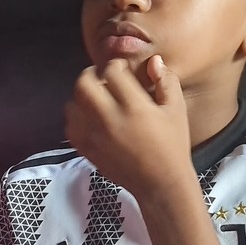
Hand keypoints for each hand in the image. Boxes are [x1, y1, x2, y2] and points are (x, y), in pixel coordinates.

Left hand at [64, 56, 194, 197]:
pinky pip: (69, 126)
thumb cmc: (172, 145)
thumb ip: (166, 81)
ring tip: (96, 98)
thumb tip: (154, 61)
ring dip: (81, 95)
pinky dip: (76, 117)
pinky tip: (90, 118)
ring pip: (72, 103)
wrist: (160, 183)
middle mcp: (110, 119)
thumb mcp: (176, 110)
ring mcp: (94, 136)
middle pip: (84, 83)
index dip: (115, 65)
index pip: (111, 72)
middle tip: (101, 78)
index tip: (121, 70)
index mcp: (134, 106)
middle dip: (91, 75)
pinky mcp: (87, 150)